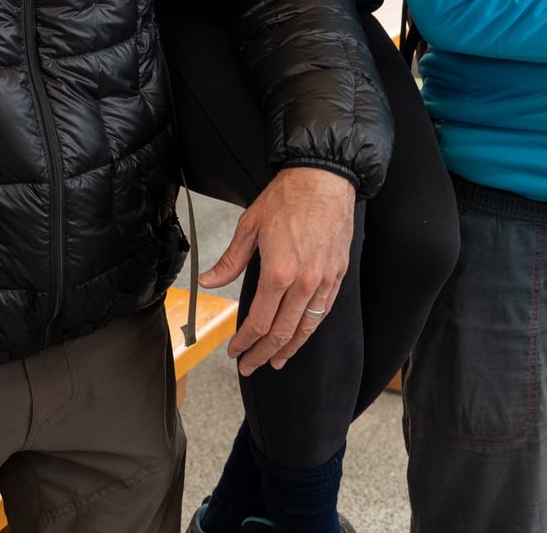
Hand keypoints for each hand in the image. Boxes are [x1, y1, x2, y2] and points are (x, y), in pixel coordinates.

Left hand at [200, 167, 354, 375]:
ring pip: (306, 328)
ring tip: (276, 361)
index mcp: (278, 272)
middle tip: (250, 366)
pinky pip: (324, 311)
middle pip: (282, 333)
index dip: (244, 342)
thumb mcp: (250, 226)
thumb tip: (209, 282)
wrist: (324, 179)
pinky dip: (310, 329)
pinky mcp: (338, 275)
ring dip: (289, 349)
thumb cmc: (287, 198)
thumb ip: (230, 261)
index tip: (235, 351)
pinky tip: (300, 335)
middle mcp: (304, 283)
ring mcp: (324, 281)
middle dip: (263, 353)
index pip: (259, 322)